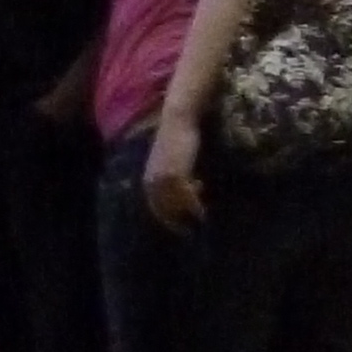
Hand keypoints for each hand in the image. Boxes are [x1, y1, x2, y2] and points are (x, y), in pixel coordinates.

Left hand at [144, 111, 206, 232]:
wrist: (177, 121)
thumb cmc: (176, 138)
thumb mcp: (171, 160)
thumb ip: (173, 174)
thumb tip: (188, 187)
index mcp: (149, 178)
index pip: (155, 205)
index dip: (166, 217)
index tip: (178, 226)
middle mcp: (152, 180)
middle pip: (163, 209)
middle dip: (175, 221)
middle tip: (188, 230)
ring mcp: (163, 178)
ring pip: (175, 205)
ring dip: (187, 214)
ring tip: (199, 219)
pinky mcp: (176, 174)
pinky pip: (185, 197)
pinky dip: (193, 206)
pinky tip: (202, 211)